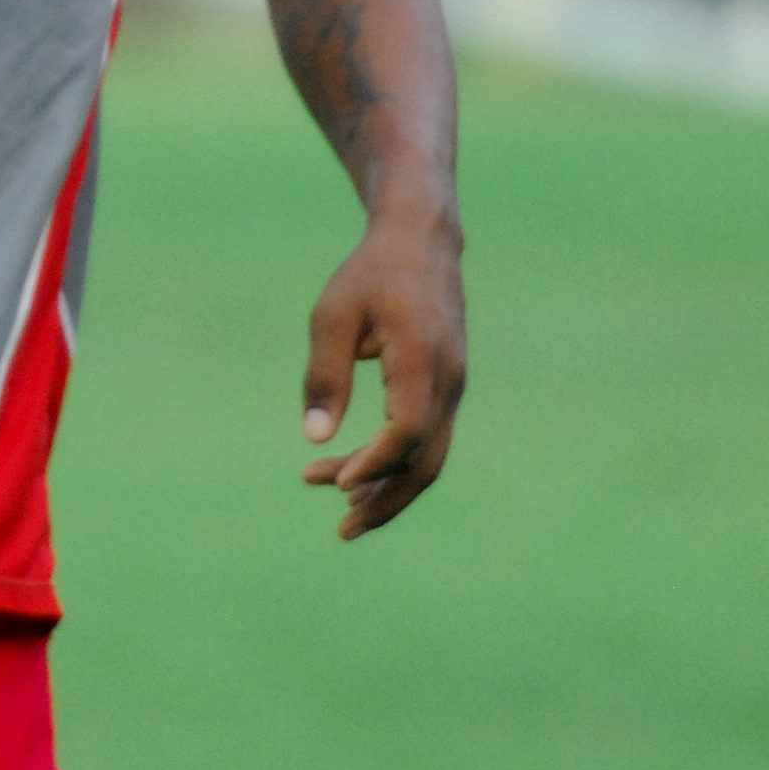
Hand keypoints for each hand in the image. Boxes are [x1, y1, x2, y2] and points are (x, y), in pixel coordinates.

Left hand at [299, 211, 466, 539]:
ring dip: (388, 488)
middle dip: (384, 499)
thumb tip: (314, 437)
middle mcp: (449, 381)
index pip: (406, 432)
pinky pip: (427, 440)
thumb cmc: (371, 274)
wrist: (421, 241)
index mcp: (424, 360)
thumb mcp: (334, 315)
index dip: (373, 464)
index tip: (332, 481)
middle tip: (341, 528)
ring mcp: (453, 387)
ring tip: (340, 509)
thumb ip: (325, 374)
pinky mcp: (446, 389)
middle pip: (425, 462)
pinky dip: (396, 463)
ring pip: (429, 458)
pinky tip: (357, 473)